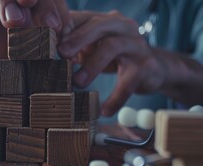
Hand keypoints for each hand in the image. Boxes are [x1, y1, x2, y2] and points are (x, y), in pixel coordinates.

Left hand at [58, 11, 202, 115]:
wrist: (154, 69)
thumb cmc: (117, 57)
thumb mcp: (96, 47)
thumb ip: (77, 45)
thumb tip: (49, 49)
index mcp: (108, 20)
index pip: (84, 18)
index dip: (66, 29)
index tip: (50, 43)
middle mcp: (123, 27)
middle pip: (99, 25)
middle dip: (78, 39)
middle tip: (61, 54)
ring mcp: (137, 45)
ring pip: (112, 47)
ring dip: (92, 65)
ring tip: (77, 83)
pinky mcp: (147, 66)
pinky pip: (129, 82)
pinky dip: (116, 98)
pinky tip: (105, 110)